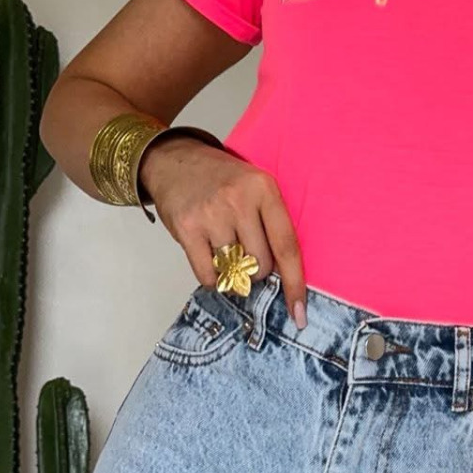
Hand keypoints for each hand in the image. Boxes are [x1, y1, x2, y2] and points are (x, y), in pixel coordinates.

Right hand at [140, 137, 307, 328]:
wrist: (173, 159)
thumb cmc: (220, 179)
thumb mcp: (254, 186)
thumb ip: (269, 222)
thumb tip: (280, 276)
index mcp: (264, 189)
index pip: (287, 245)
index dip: (294, 283)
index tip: (299, 312)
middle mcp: (239, 201)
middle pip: (260, 264)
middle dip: (257, 271)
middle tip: (245, 255)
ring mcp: (211, 215)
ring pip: (234, 272)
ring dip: (233, 273)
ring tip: (225, 250)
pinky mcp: (187, 228)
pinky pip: (208, 275)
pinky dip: (212, 278)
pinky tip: (210, 259)